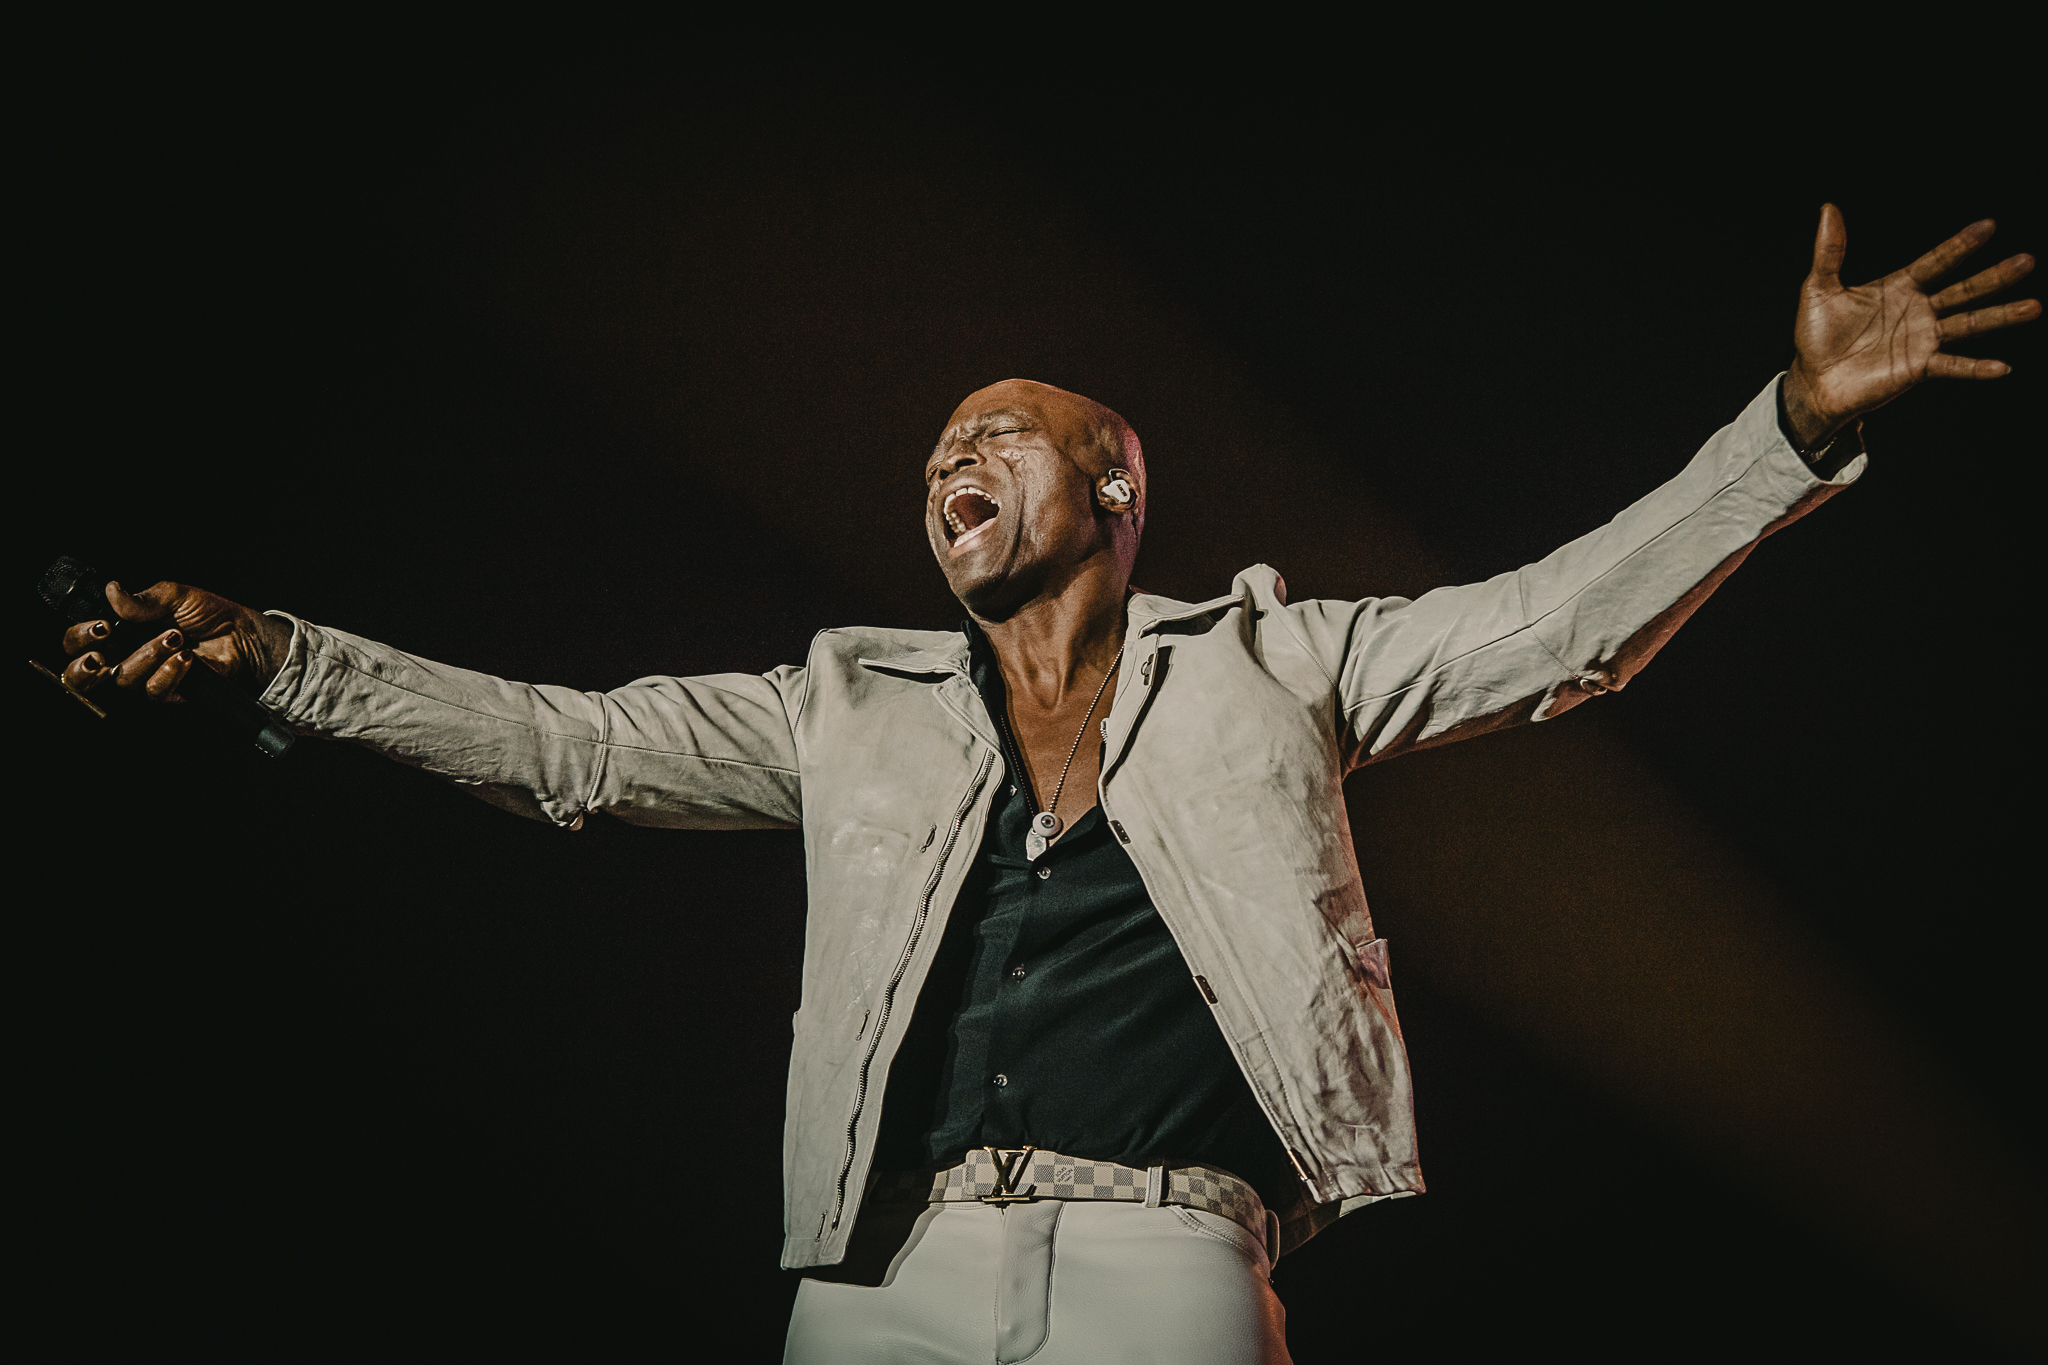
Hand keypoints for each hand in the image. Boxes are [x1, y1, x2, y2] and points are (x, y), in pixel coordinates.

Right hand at [59, 581, 292, 702]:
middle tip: (107, 645)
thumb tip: (112, 590)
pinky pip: (153, 691)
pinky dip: (168, 672)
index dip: (79, 637)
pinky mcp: (166, 694)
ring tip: (174, 637)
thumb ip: (140, 598)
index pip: (77, 643)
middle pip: (80, 676)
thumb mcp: (173, 595)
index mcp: (117, 633)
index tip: (100, 626)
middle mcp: (123, 658)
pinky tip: (185, 657)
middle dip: (85, 664)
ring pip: (122, 679)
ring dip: (146, 655)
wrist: (242, 634)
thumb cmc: (205, 614)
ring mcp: (143, 678)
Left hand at [1782, 205, 2038, 449]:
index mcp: (1900, 287)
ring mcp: (1922, 339)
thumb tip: (1829, 208)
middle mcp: (1918, 311)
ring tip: (2032, 306)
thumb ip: (1830, 251)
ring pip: (1968, 324)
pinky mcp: (1918, 368)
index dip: (1960, 246)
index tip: (1988, 226)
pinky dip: (1975, 368)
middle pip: (1963, 290)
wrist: (1813, 381)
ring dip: (1999, 316)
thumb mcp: (1819, 289)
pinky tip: (2001, 367)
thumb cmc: (1816, 337)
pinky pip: (1952, 366)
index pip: (1937, 262)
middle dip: (1994, 277)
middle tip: (2027, 260)